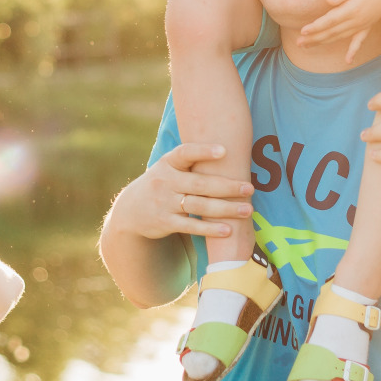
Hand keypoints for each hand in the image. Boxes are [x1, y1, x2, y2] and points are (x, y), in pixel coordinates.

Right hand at [119, 143, 253, 240]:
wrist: (130, 211)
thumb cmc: (162, 184)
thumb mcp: (168, 168)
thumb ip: (191, 162)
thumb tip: (232, 151)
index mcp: (168, 163)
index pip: (185, 153)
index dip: (203, 151)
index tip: (224, 151)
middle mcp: (165, 181)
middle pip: (200, 184)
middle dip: (227, 186)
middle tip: (250, 188)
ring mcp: (164, 202)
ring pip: (199, 205)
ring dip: (225, 209)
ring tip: (247, 210)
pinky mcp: (165, 222)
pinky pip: (191, 226)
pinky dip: (210, 228)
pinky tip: (228, 230)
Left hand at [298, 0, 380, 60]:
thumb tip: (328, 0)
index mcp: (353, 9)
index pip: (330, 21)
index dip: (316, 27)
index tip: (302, 32)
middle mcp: (358, 20)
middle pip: (332, 32)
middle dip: (315, 38)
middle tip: (299, 44)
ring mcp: (364, 24)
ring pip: (341, 36)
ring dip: (325, 42)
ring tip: (309, 47)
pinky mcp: (369, 24)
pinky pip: (360, 40)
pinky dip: (353, 50)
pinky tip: (348, 61)